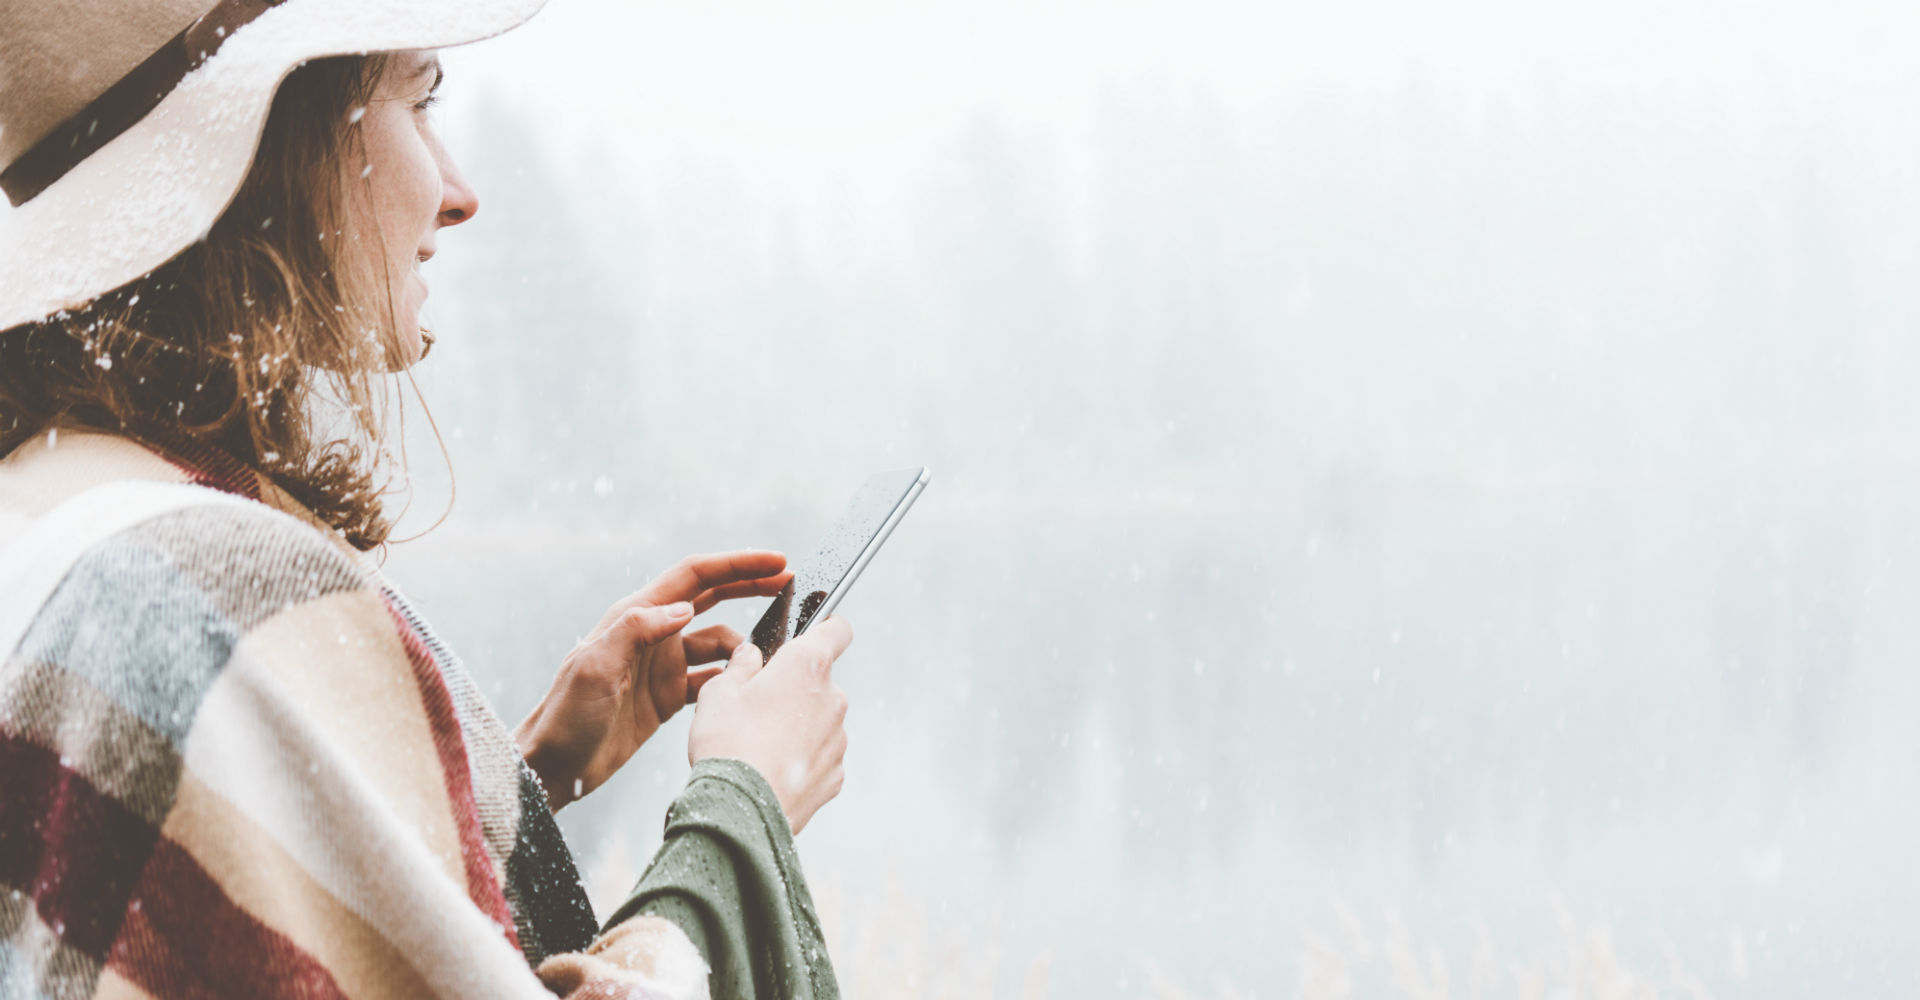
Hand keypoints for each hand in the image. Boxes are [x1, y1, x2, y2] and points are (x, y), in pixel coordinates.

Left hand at [515, 551, 792, 810]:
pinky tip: (753, 684)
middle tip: (791, 581)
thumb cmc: (566, 716)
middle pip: (712, 597)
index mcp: (636, 617)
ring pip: (718, 640)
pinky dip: (735, 677)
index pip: (695, 576)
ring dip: (746, 642)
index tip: (778, 561)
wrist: (554, 767)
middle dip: (751, 585)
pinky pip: (713, 678)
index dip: (738, 564)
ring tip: (773, 655)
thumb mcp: (594, 667)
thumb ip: (636, 631)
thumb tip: (684, 608)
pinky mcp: (669, 697)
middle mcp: (653, 634)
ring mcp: (663, 665)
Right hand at [688, 616, 852, 834]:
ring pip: (820, 721)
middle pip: (820, 681)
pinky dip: (802, 759)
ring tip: (760, 745)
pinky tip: (772, 769)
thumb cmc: (727, 744)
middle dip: (795, 688)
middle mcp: (832, 697)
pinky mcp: (836, 774)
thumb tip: (750, 655)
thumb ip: (740, 666)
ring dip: (799, 726)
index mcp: (806, 665)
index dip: (825, 628)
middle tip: (758, 707)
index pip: (836, 628)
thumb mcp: (718, 692)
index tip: (813, 633)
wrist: (739, 811)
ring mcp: (838, 738)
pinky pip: (820, 756)